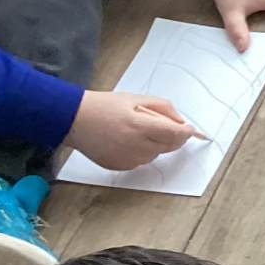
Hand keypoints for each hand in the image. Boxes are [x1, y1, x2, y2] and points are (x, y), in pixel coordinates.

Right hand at [65, 89, 199, 168]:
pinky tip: (128, 140)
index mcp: (140, 127)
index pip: (175, 134)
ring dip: (156, 144)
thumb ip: (163, 108)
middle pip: (169, 146)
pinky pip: (141, 161)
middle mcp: (135, 146)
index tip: (191, 129)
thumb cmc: (104, 106)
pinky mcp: (120, 166)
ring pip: (156, 154)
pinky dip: (142, 151)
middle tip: (166, 125)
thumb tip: (180, 121)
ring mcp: (127, 159)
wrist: (74, 120)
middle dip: (174, 137)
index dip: (186, 132)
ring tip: (137, 129)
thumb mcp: (136, 98)